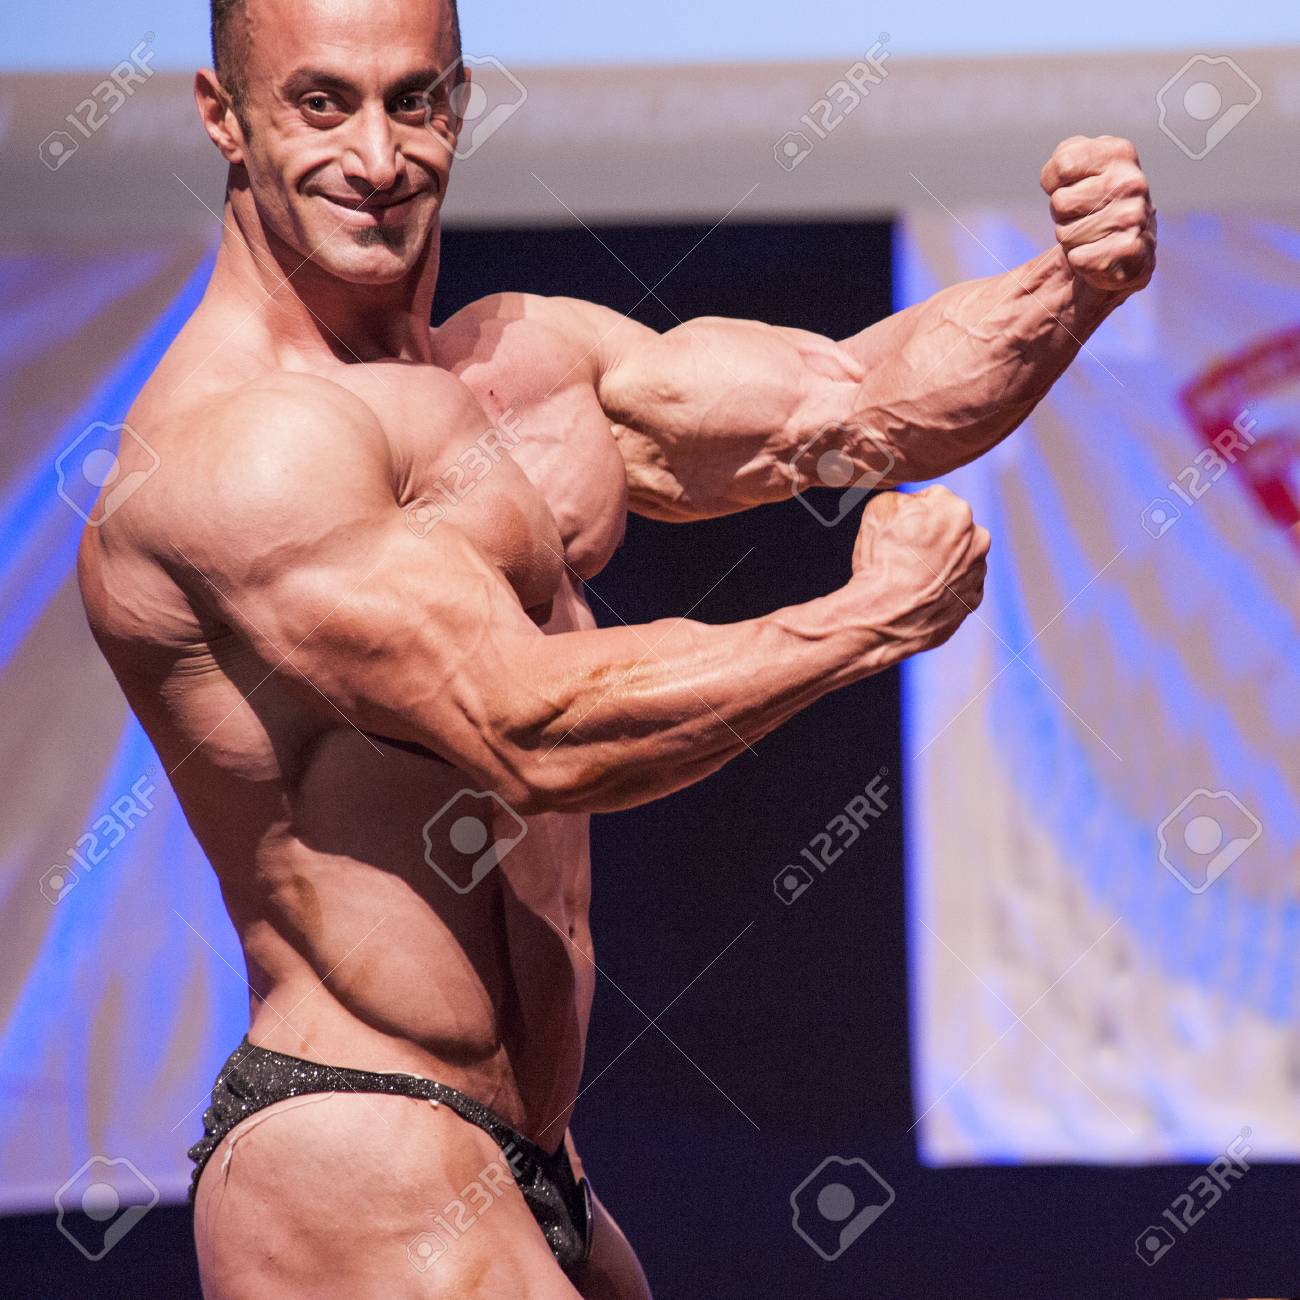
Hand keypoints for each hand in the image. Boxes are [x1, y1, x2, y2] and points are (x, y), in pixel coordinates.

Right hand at [846, 486, 989, 655]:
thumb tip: (910, 504)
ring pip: (958, 557)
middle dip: (932, 536)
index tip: (897, 529)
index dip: (910, 513)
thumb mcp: (878, 509)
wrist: (884, 617)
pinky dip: (943, 587)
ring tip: (910, 577)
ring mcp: (978, 572)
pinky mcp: (972, 601)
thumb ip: (903, 499)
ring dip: (940, 561)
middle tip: (904, 552)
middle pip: (952, 528)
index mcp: (957, 509)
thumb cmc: (880, 561)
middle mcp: (977, 538)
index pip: (934, 500)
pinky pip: (958, 586)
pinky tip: (920, 594)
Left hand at [1040, 135, 1156, 294]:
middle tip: (1084, 215)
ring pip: (1066, 233)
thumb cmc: (1095, 203)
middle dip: (1062, 214)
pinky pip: (1078, 258)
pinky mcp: (1129, 250)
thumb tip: (1056, 172)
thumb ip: (1064, 158)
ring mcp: (1133, 216)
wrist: (1126, 246)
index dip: (1053, 182)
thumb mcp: (1082, 168)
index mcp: (1119, 153)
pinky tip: (1099, 252)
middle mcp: (1131, 182)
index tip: (1070, 186)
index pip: (1063, 164)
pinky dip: (1080, 260)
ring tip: (1092, 233)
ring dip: (1071, 238)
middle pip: (1060, 201)